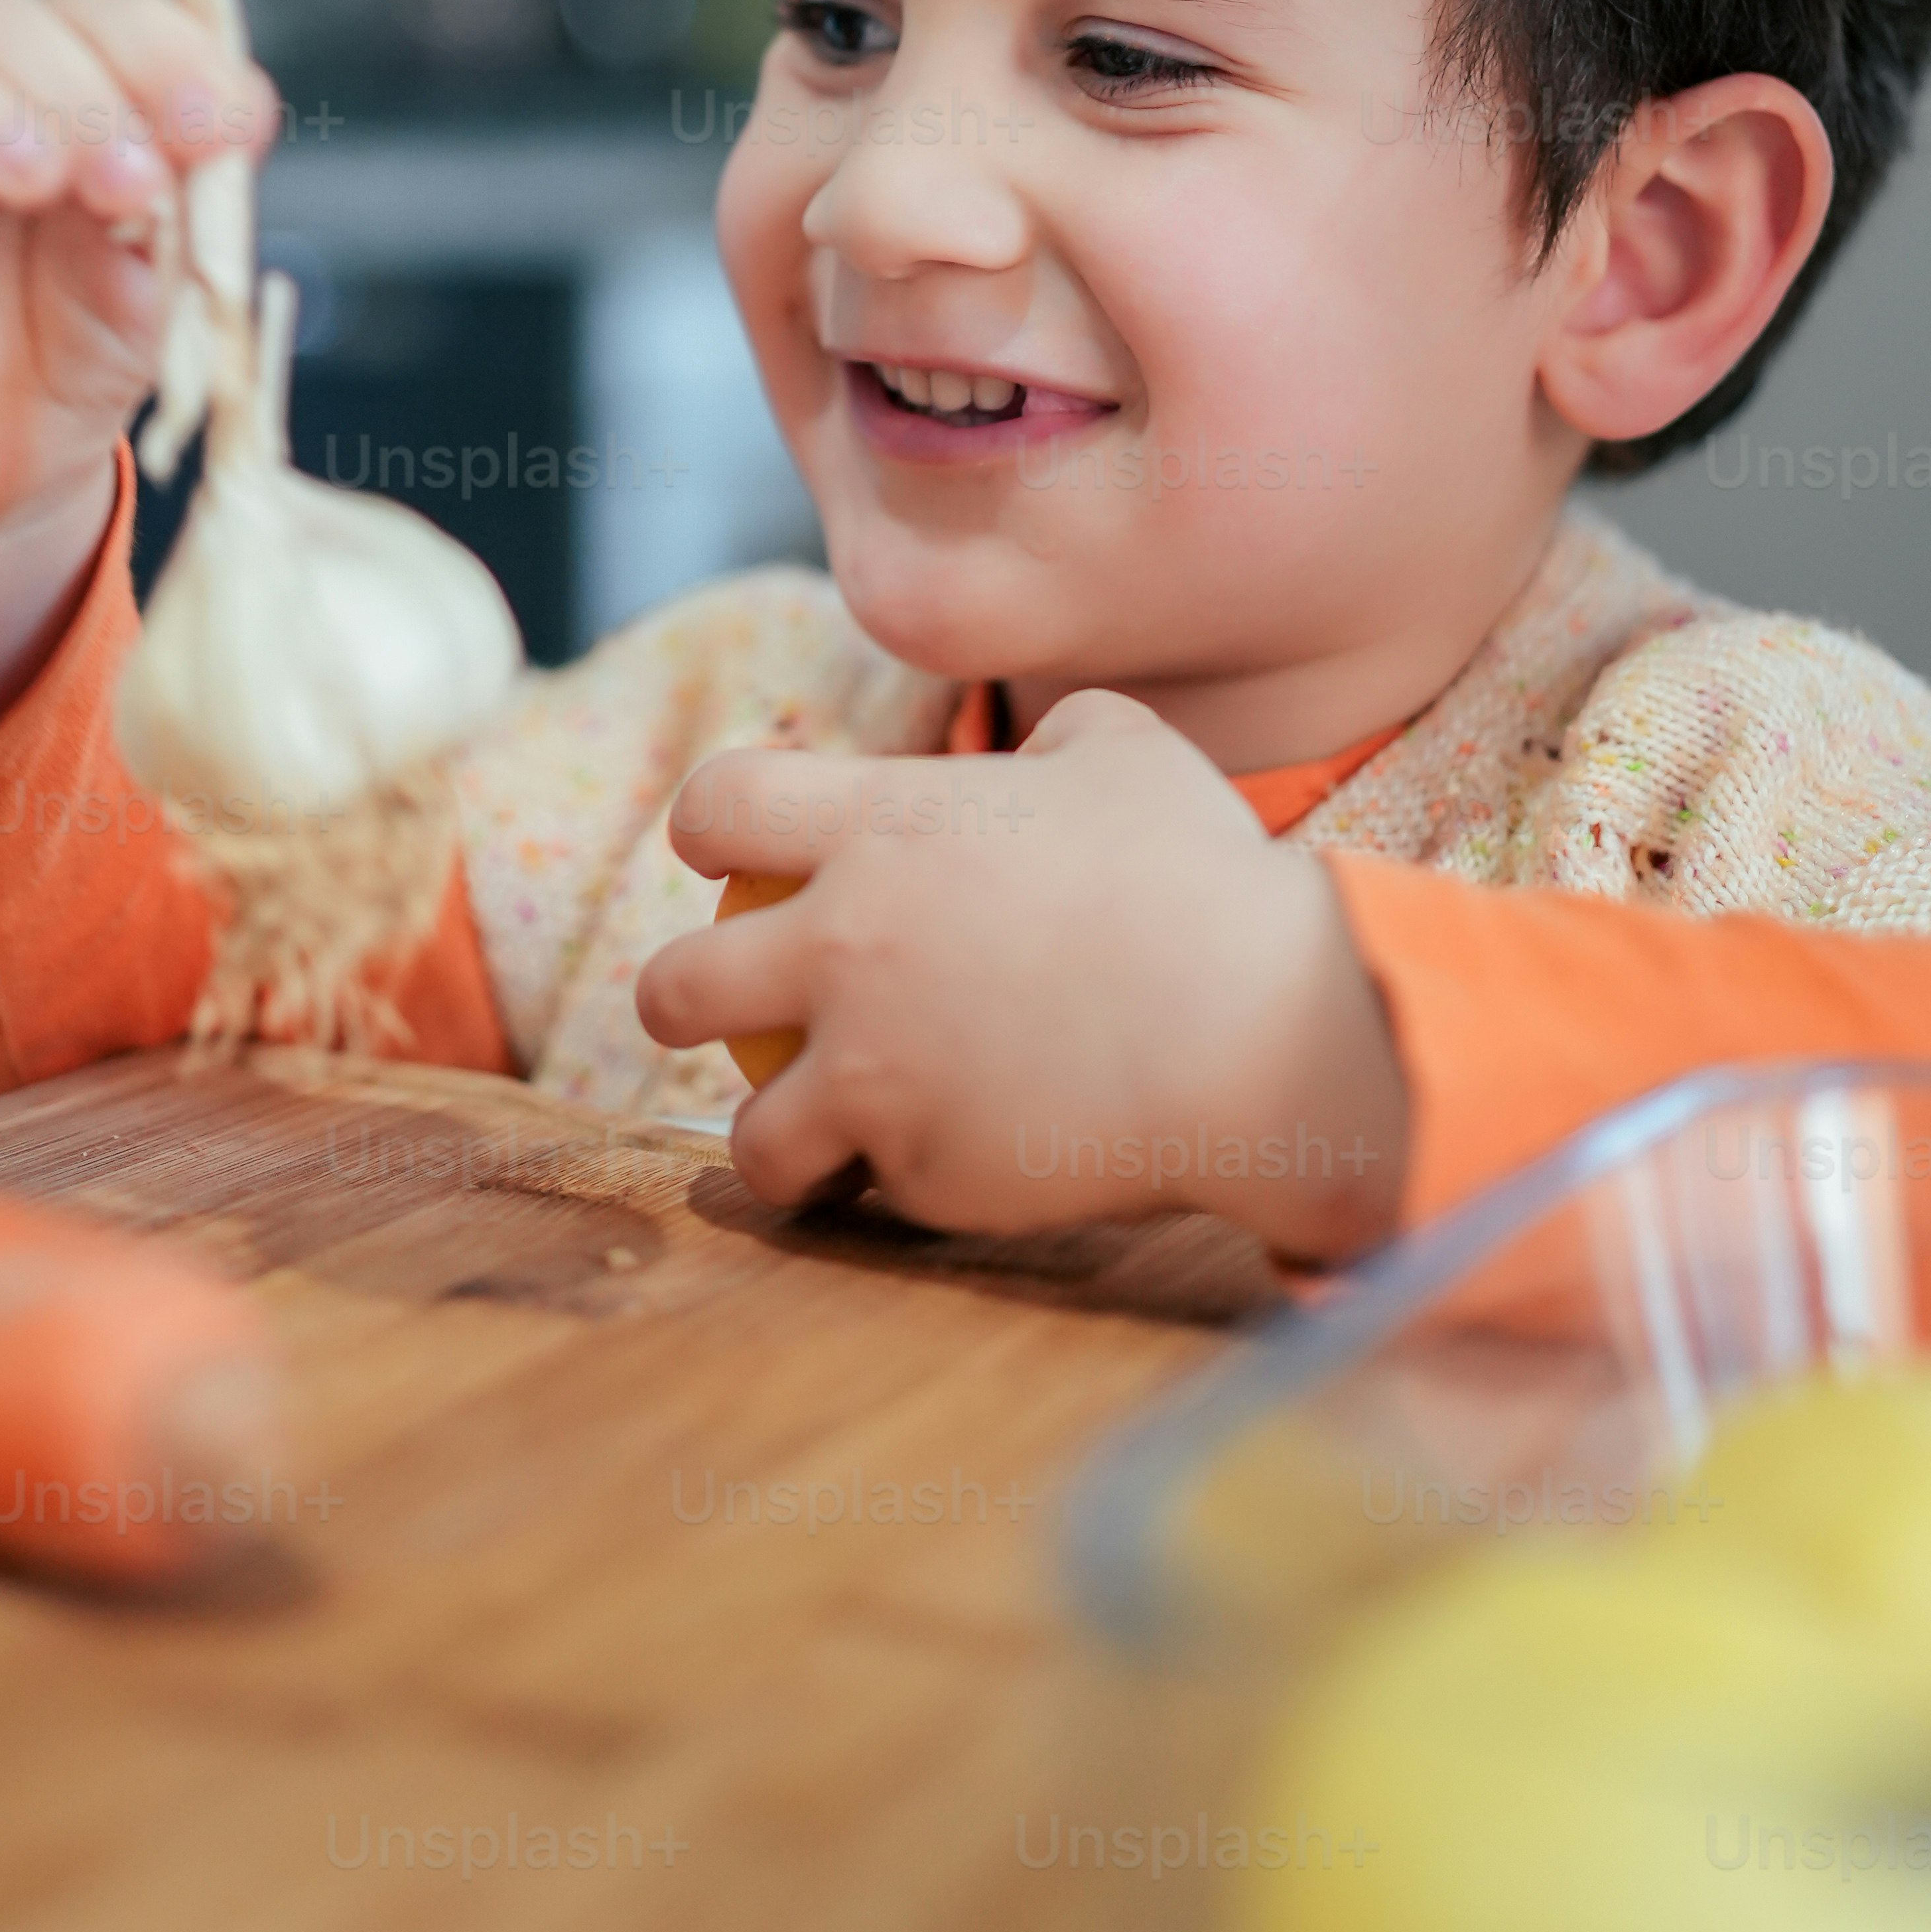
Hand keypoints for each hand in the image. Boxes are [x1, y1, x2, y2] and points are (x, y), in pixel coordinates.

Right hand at [0, 0, 273, 733]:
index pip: (89, 4)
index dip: (155, 43)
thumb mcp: (155, 289)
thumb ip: (184, 212)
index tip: (217, 125)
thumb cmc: (77, 349)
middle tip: (128, 180)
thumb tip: (225, 132)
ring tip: (37, 183)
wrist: (1, 472)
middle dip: (70, 83)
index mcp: (51, 83)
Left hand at [635, 689, 1408, 1261]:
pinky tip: (949, 1164)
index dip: (713, 832)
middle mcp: (844, 947)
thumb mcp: (1126, 751)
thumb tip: (1034, 754)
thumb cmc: (1204, 877)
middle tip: (740, 1015)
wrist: (1259, 1031)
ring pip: (749, 1130)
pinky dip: (895, 1186)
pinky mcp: (919, 1172)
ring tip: (823, 1133)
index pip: (713, 809)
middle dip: (686, 1003)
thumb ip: (1049, 739)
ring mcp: (872, 1071)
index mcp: (879, 829)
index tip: (743, 864)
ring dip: (779, 1130)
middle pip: (671, 987)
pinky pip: (867, 1192)